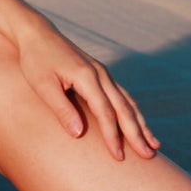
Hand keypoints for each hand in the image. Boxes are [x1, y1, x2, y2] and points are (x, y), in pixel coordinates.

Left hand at [16, 19, 159, 160]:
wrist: (38, 34)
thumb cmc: (36, 61)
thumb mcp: (43, 85)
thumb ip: (61, 109)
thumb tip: (78, 134)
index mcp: (87, 77)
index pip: (105, 112)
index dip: (112, 136)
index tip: (119, 157)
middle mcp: (101, 74)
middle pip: (124, 109)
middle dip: (137, 134)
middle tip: (148, 156)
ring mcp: (103, 73)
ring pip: (128, 102)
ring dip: (142, 125)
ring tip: (154, 145)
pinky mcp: (101, 75)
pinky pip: (123, 96)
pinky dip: (134, 113)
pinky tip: (140, 125)